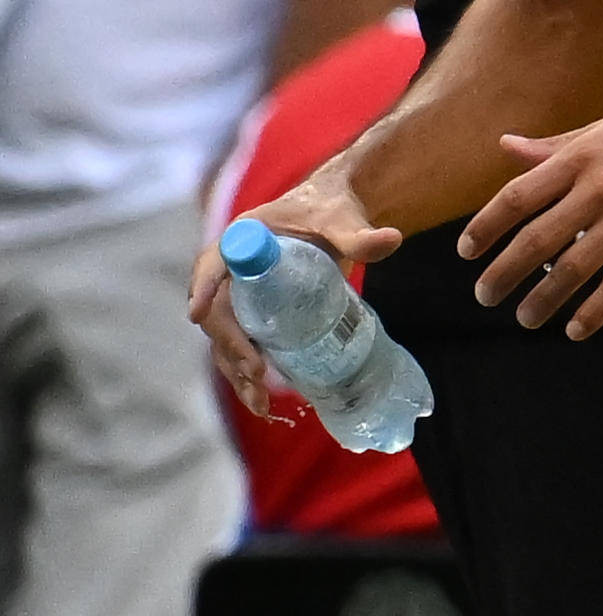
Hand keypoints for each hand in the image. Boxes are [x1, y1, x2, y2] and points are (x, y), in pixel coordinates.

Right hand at [196, 169, 395, 415]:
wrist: (334, 216)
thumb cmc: (331, 212)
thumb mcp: (343, 220)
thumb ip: (361, 234)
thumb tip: (392, 239)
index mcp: (243, 239)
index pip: (213, 263)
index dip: (205, 288)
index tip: (198, 313)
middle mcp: (232, 270)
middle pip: (219, 311)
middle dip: (231, 344)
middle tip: (256, 372)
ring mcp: (240, 296)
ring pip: (226, 338)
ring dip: (236, 371)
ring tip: (259, 403)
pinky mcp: (255, 315)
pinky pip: (243, 346)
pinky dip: (248, 373)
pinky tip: (264, 402)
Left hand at [463, 95, 602, 337]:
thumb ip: (556, 146)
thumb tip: (506, 147)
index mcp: (580, 157)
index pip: (516, 198)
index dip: (485, 227)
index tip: (466, 252)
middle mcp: (599, 188)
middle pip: (536, 239)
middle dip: (503, 272)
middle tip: (485, 296)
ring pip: (573, 268)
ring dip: (542, 299)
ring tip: (525, 318)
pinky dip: (594, 311)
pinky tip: (576, 330)